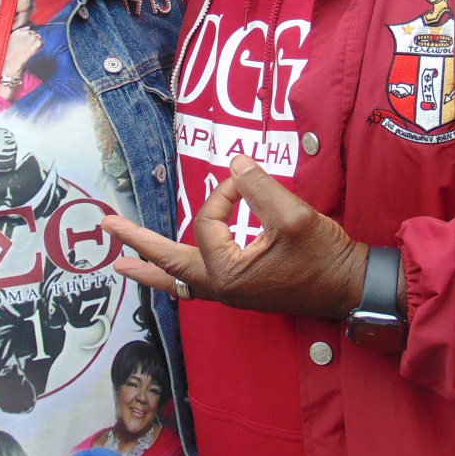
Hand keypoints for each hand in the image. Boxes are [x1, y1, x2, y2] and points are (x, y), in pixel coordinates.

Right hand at [3, 26, 42, 77]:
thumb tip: (29, 27)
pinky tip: (33, 51)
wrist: (13, 62)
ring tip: (30, 50)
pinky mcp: (38, 43)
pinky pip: (42, 43)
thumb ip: (20, 31)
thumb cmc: (11, 53)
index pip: (28, 30)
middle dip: (32, 39)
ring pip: (39, 38)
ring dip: (36, 43)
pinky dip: (40, 47)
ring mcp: (33, 38)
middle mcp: (26, 33)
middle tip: (27, 47)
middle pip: (34, 34)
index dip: (28, 37)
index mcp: (18, 31)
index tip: (25, 43)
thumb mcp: (12, 39)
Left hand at [102, 154, 370, 318]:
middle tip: (105, 226)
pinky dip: (176, 279)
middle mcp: (222, 288)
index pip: (209, 221)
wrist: (350, 286)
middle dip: (136, 244)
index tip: (247, 180)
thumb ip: (260, 187)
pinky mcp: (242, 290)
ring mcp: (231, 293)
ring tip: (122, 264)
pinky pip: (198, 286)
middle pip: (168, 264)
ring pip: (179, 281)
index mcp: (228, 273)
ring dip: (150, 268)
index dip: (225, 195)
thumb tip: (235, 162)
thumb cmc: (324, 255)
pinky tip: (169, 278)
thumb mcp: (294, 216)